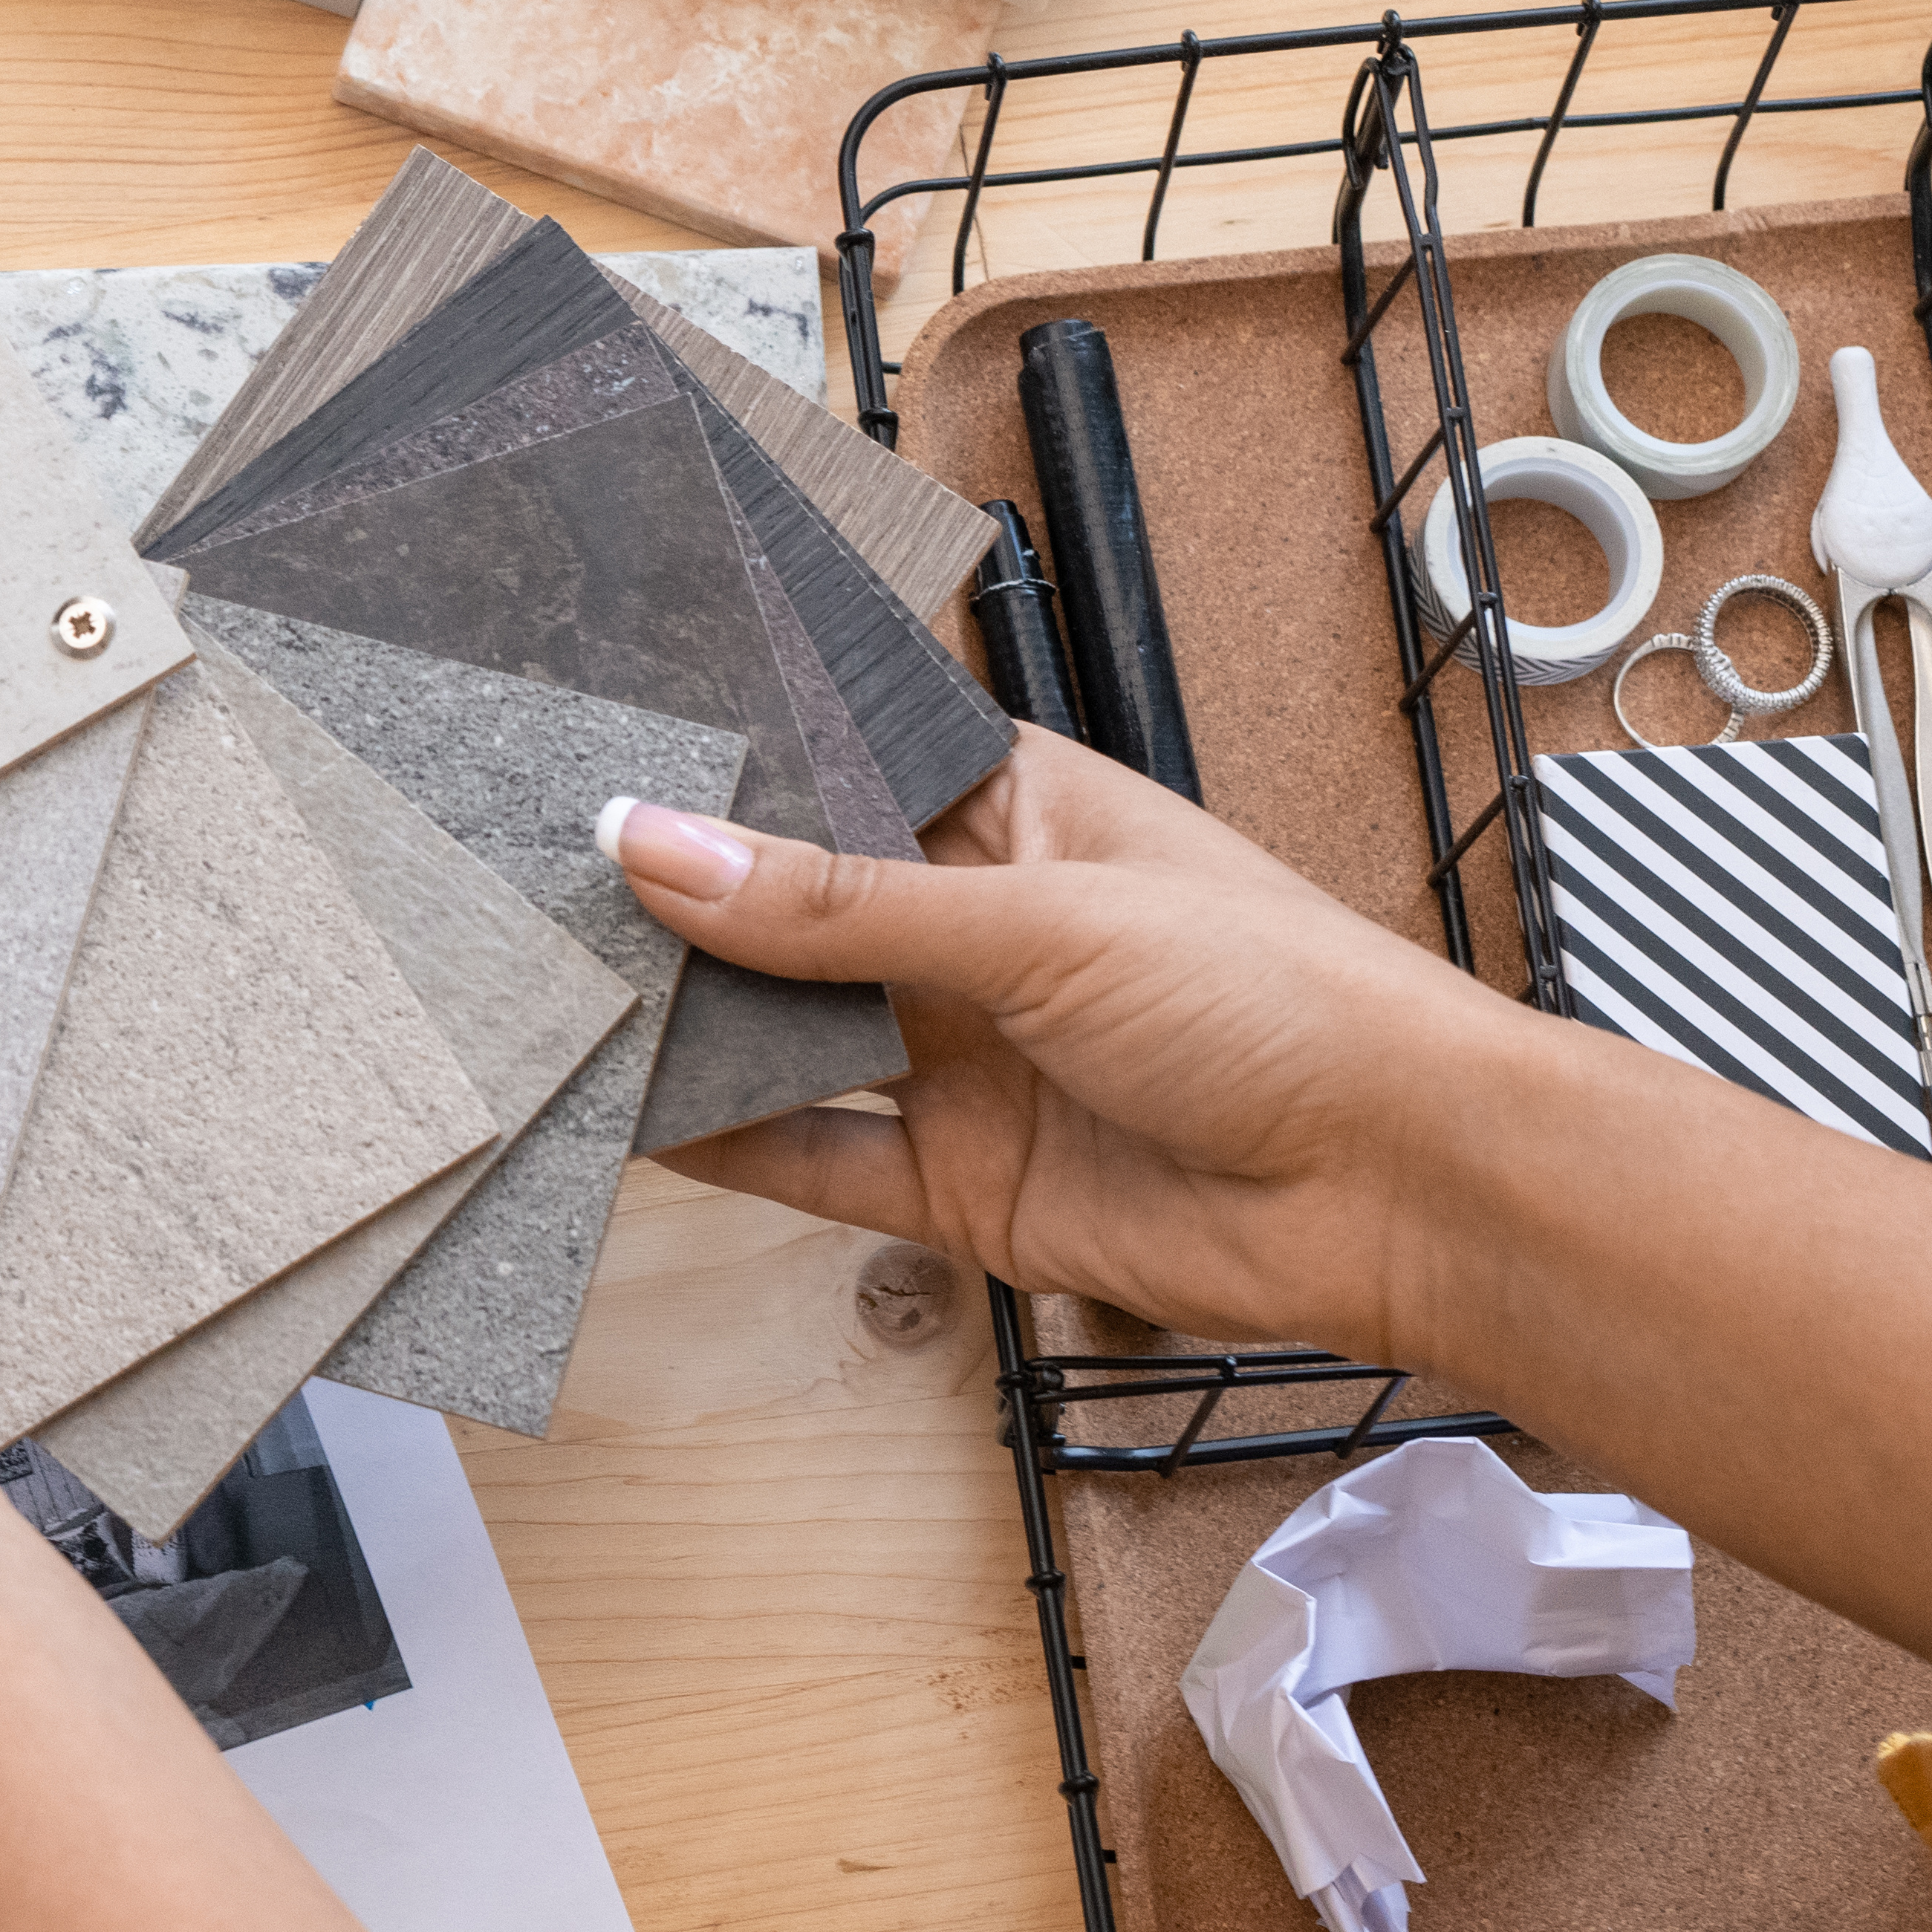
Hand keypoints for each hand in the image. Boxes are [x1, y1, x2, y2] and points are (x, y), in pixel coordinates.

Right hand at [604, 727, 1564, 1360]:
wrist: (1406, 1193)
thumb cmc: (1283, 1002)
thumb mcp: (1042, 919)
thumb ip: (838, 902)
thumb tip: (656, 844)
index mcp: (1013, 815)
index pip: (840, 762)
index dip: (727, 757)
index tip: (595, 738)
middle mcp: (977, 930)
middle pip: (794, 903)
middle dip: (681, 893)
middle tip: (525, 865)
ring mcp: (966, 1060)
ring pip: (789, 1031)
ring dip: (688, 1018)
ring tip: (546, 982)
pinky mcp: (963, 1184)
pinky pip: (817, 1158)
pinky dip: (727, 1146)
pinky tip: (626, 1120)